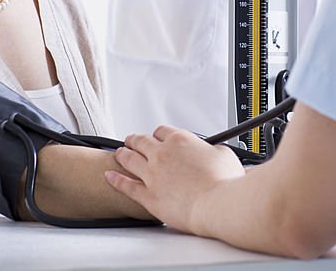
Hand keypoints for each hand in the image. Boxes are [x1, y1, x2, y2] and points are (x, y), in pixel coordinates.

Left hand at [106, 126, 244, 233]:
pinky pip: (126, 185)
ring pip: (130, 159)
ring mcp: (152, 175)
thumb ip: (214, 151)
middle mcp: (162, 154)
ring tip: (119, 153)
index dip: (159, 134)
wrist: (216, 205)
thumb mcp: (225, 156)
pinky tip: (110, 176)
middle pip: (142, 141)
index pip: (163, 131)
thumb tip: (216, 152)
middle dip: (135, 140)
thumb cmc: (224, 182)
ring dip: (123, 154)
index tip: (158, 136)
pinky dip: (116, 180)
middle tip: (132, 140)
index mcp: (181, 141)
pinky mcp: (147, 195)